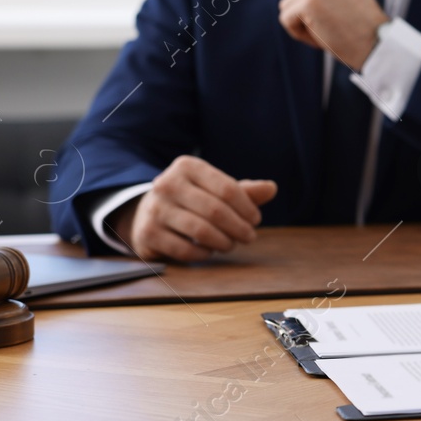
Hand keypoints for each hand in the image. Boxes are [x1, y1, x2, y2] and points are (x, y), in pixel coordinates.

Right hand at [108, 156, 277, 262]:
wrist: (148, 212)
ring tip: (231, 244)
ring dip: (224, 242)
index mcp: (188, 166)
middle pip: (216, 210)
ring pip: (201, 230)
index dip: (247, 207)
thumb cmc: (192, 199)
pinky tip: (211, 250)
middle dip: (239, 227)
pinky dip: (204, 253)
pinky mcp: (148, 233)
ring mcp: (155, 209)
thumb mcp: (215, 188)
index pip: (228, 188)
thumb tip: (272, 188)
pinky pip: (184, 249)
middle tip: (249, 237)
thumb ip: (245, 190)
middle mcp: (167, 184)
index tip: (256, 220)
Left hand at [278, 0, 387, 69]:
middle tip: (323, 23)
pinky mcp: (309, 2)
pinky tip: (317, 38)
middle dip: (300, 9)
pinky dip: (296, 32)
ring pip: (286, 3)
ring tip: (324, 31)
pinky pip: (285, 17)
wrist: (376, 44)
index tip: (313, 8)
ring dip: (299, 22)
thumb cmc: (361, 26)